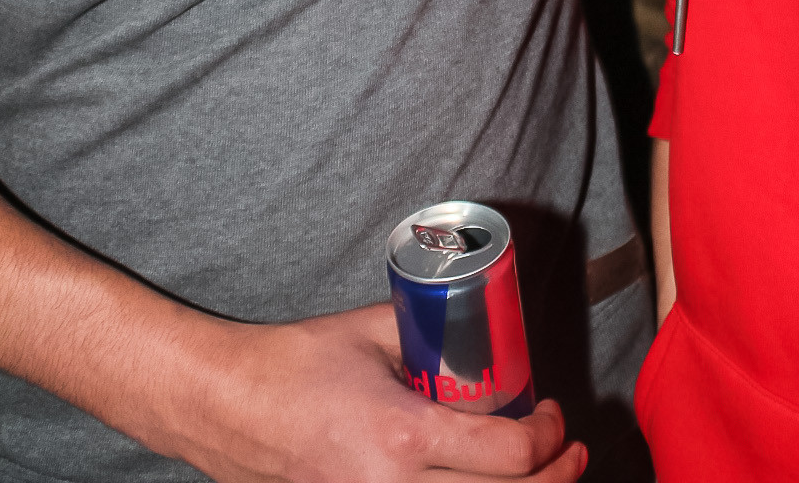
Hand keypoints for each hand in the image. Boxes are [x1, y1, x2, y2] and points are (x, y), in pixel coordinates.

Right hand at [173, 303, 585, 482]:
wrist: (227, 408)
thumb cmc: (294, 365)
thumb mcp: (373, 331)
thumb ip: (431, 335)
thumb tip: (477, 334)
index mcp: (403, 436)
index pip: (508, 455)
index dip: (547, 437)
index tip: (552, 412)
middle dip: (555, 479)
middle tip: (571, 452)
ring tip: (544, 479)